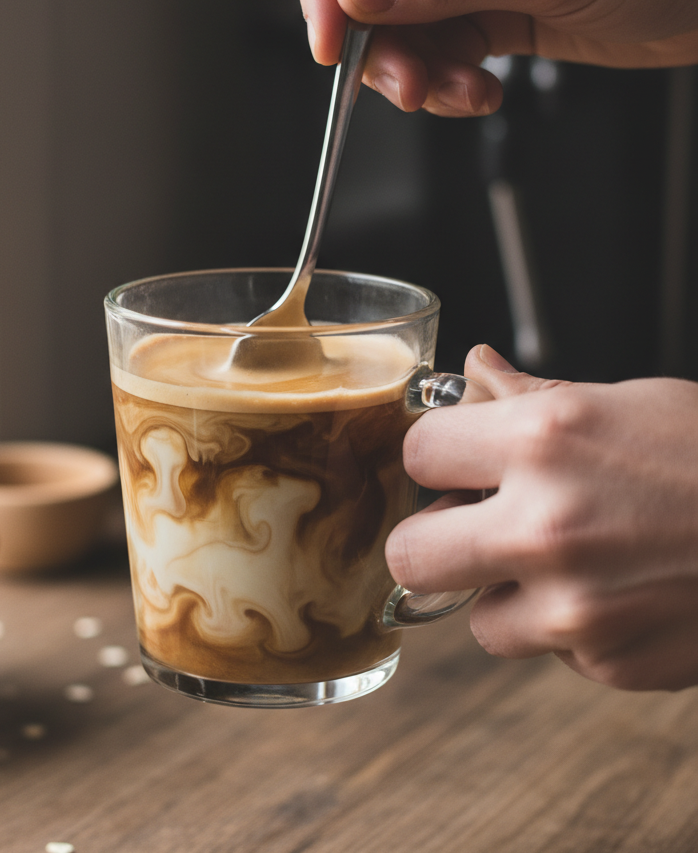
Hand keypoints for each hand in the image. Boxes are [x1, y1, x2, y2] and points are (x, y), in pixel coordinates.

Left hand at [388, 344, 697, 690]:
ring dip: (507, 595)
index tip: (454, 463)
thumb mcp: (624, 402)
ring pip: (478, 619)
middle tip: (468, 528)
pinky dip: (570, 629)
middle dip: (432, 540)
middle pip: (408, 554)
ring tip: (566, 563)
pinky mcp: (608, 662)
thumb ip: (532, 397)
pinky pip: (549, 651)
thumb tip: (473, 370)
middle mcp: (546, 525)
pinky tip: (619, 593)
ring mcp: (575, 605)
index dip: (435, 457)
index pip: (416, 452)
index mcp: (543, 441)